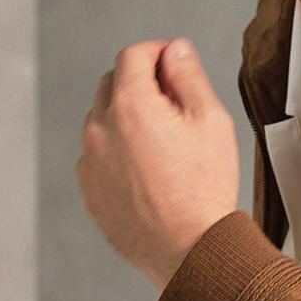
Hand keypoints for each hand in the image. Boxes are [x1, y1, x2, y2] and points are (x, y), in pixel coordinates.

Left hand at [76, 38, 240, 291]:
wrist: (190, 250)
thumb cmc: (204, 189)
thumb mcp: (211, 120)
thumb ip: (188, 75)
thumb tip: (174, 50)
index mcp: (130, 105)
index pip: (133, 55)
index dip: (158, 52)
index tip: (174, 64)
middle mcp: (100, 129)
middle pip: (113, 83)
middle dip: (141, 83)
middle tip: (176, 106)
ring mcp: (90, 161)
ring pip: (103, 120)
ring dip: (127, 118)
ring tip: (165, 145)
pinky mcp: (89, 190)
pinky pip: (98, 156)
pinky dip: (118, 151)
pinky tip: (150, 170)